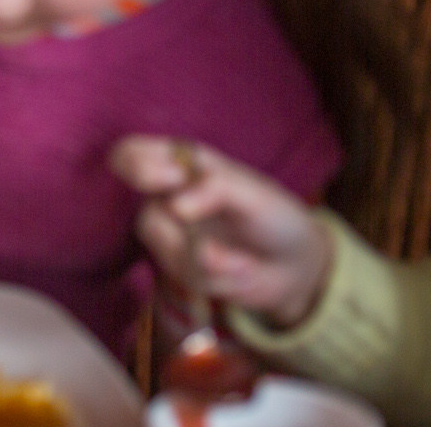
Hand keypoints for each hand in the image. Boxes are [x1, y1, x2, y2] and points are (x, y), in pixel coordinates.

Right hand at [110, 137, 334, 331]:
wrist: (297, 268)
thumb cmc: (275, 216)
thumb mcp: (253, 194)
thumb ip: (214, 187)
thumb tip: (175, 207)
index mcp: (184, 166)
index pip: (133, 153)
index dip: (133, 163)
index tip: (165, 179)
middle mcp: (170, 196)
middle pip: (139, 207)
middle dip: (173, 232)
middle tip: (204, 241)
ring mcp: (174, 234)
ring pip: (164, 246)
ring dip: (207, 258)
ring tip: (243, 261)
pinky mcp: (181, 267)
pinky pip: (185, 274)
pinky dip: (221, 277)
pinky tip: (243, 271)